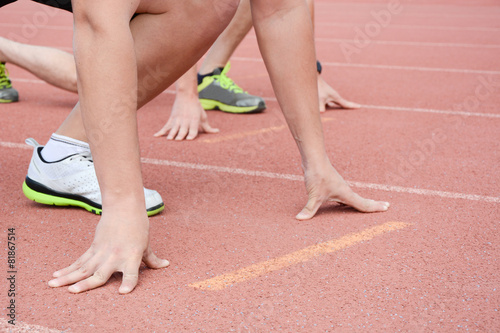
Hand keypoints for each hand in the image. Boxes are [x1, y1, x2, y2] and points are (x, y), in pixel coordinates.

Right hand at [48, 210, 168, 293]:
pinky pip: (80, 261)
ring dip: (68, 277)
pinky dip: (68, 268)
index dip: (129, 282)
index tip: (123, 292)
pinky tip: (56, 275)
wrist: (124, 207)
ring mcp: (102, 252)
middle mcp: (115, 256)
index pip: (132, 273)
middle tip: (73, 291)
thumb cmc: (138, 227)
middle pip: (99, 274)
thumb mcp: (146, 244)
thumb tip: (166, 265)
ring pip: (83, 268)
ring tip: (53, 284)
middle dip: (86, 284)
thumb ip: (152, 259)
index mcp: (132, 257)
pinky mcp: (93, 247)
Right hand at [154, 92, 218, 140]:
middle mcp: (186, 120)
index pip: (193, 129)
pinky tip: (156, 136)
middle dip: (180, 135)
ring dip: (171, 134)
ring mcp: (178, 119)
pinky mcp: (172, 118)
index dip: (191, 134)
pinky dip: (161, 131)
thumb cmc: (197, 108)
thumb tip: (217, 132)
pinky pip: (166, 126)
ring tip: (169, 139)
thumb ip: (208, 127)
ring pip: (174, 128)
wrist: (187, 95)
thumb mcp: (203, 117)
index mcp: (194, 120)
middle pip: (183, 129)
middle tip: (178, 140)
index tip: (189, 139)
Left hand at [296, 162, 389, 219]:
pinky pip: (342, 195)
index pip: (363, 204)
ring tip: (367, 207)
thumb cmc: (318, 175)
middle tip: (386, 206)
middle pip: (361, 201)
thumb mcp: (313, 195)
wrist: (314, 158)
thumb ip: (309, 209)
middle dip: (372, 205)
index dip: (375, 207)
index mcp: (346, 194)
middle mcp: (345, 190)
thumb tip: (300, 219)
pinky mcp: (331, 184)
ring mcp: (338, 187)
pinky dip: (346, 201)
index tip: (387, 207)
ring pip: (352, 198)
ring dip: (360, 203)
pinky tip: (341, 204)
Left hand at [317, 74, 360, 111]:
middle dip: (348, 107)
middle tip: (356, 108)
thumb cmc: (318, 88)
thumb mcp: (320, 98)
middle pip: (342, 104)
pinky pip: (328, 105)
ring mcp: (329, 98)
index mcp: (336, 97)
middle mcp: (334, 97)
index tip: (360, 106)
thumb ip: (321, 106)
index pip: (345, 103)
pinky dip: (329, 108)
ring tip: (342, 113)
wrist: (315, 80)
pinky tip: (326, 110)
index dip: (352, 106)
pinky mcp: (324, 98)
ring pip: (335, 105)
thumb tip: (321, 113)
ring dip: (337, 109)